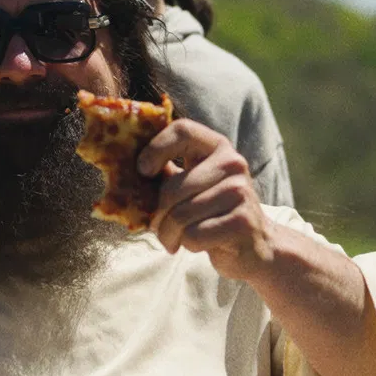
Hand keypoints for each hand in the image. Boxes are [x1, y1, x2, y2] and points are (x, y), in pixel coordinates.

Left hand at [137, 118, 274, 280]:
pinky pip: (195, 234)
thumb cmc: (210, 212)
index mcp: (216, 146)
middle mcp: (232, 163)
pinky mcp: (243, 221)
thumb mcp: (190, 185)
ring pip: (181, 215)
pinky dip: (188, 245)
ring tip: (175, 238)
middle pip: (174, 186)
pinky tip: (198, 244)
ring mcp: (240, 191)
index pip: (182, 130)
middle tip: (157, 225)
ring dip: (169, 233)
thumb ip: (164, 173)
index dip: (156, 148)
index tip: (143, 171)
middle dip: (158, 213)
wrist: (254, 244)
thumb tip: (120, 169)